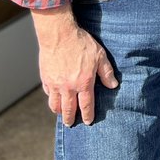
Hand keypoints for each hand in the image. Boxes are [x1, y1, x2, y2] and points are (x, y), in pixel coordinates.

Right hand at [30, 7, 118, 126]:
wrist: (59, 34)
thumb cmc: (81, 43)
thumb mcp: (100, 56)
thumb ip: (106, 72)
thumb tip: (113, 85)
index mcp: (83, 83)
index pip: (86, 105)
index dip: (87, 115)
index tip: (88, 122)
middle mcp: (68, 87)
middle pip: (68, 109)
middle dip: (70, 119)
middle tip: (71, 124)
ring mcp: (55, 84)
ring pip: (55, 105)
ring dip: (59, 111)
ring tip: (61, 114)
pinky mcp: (45, 78)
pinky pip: (48, 93)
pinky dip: (52, 98)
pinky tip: (54, 98)